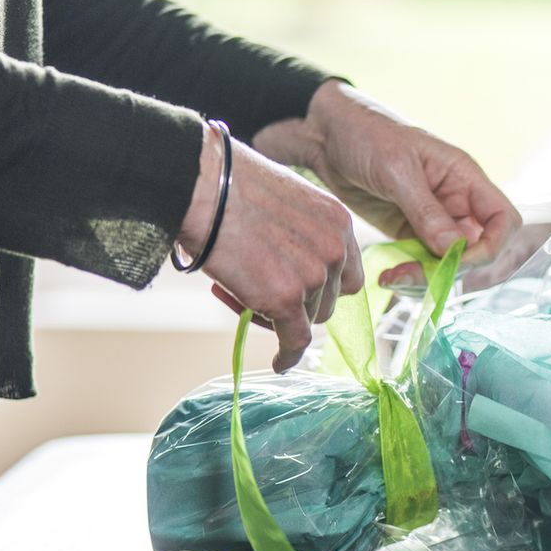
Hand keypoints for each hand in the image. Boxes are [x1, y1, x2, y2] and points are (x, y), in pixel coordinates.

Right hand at [179, 122, 362, 371]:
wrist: (203, 187)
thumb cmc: (231, 187)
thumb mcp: (286, 201)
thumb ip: (300, 233)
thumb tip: (289, 263)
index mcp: (338, 222)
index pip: (347, 272)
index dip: (326, 286)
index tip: (305, 292)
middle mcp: (334, 250)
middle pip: (328, 300)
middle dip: (301, 303)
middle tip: (261, 292)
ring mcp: (312, 276)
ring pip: (308, 319)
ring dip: (281, 317)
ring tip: (242, 295)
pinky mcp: (286, 300)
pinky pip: (294, 340)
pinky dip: (288, 355)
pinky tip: (280, 363)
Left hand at [253, 80, 521, 287]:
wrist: (325, 134)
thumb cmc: (366, 134)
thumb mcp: (396, 169)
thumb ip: (426, 210)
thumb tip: (454, 250)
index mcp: (464, 177)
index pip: (503, 220)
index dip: (491, 246)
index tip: (455, 259)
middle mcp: (456, 201)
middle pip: (476, 251)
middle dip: (449, 270)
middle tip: (410, 276)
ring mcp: (433, 220)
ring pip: (448, 263)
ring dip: (426, 279)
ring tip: (392, 279)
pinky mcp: (409, 232)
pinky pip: (422, 263)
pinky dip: (409, 276)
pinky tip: (386, 275)